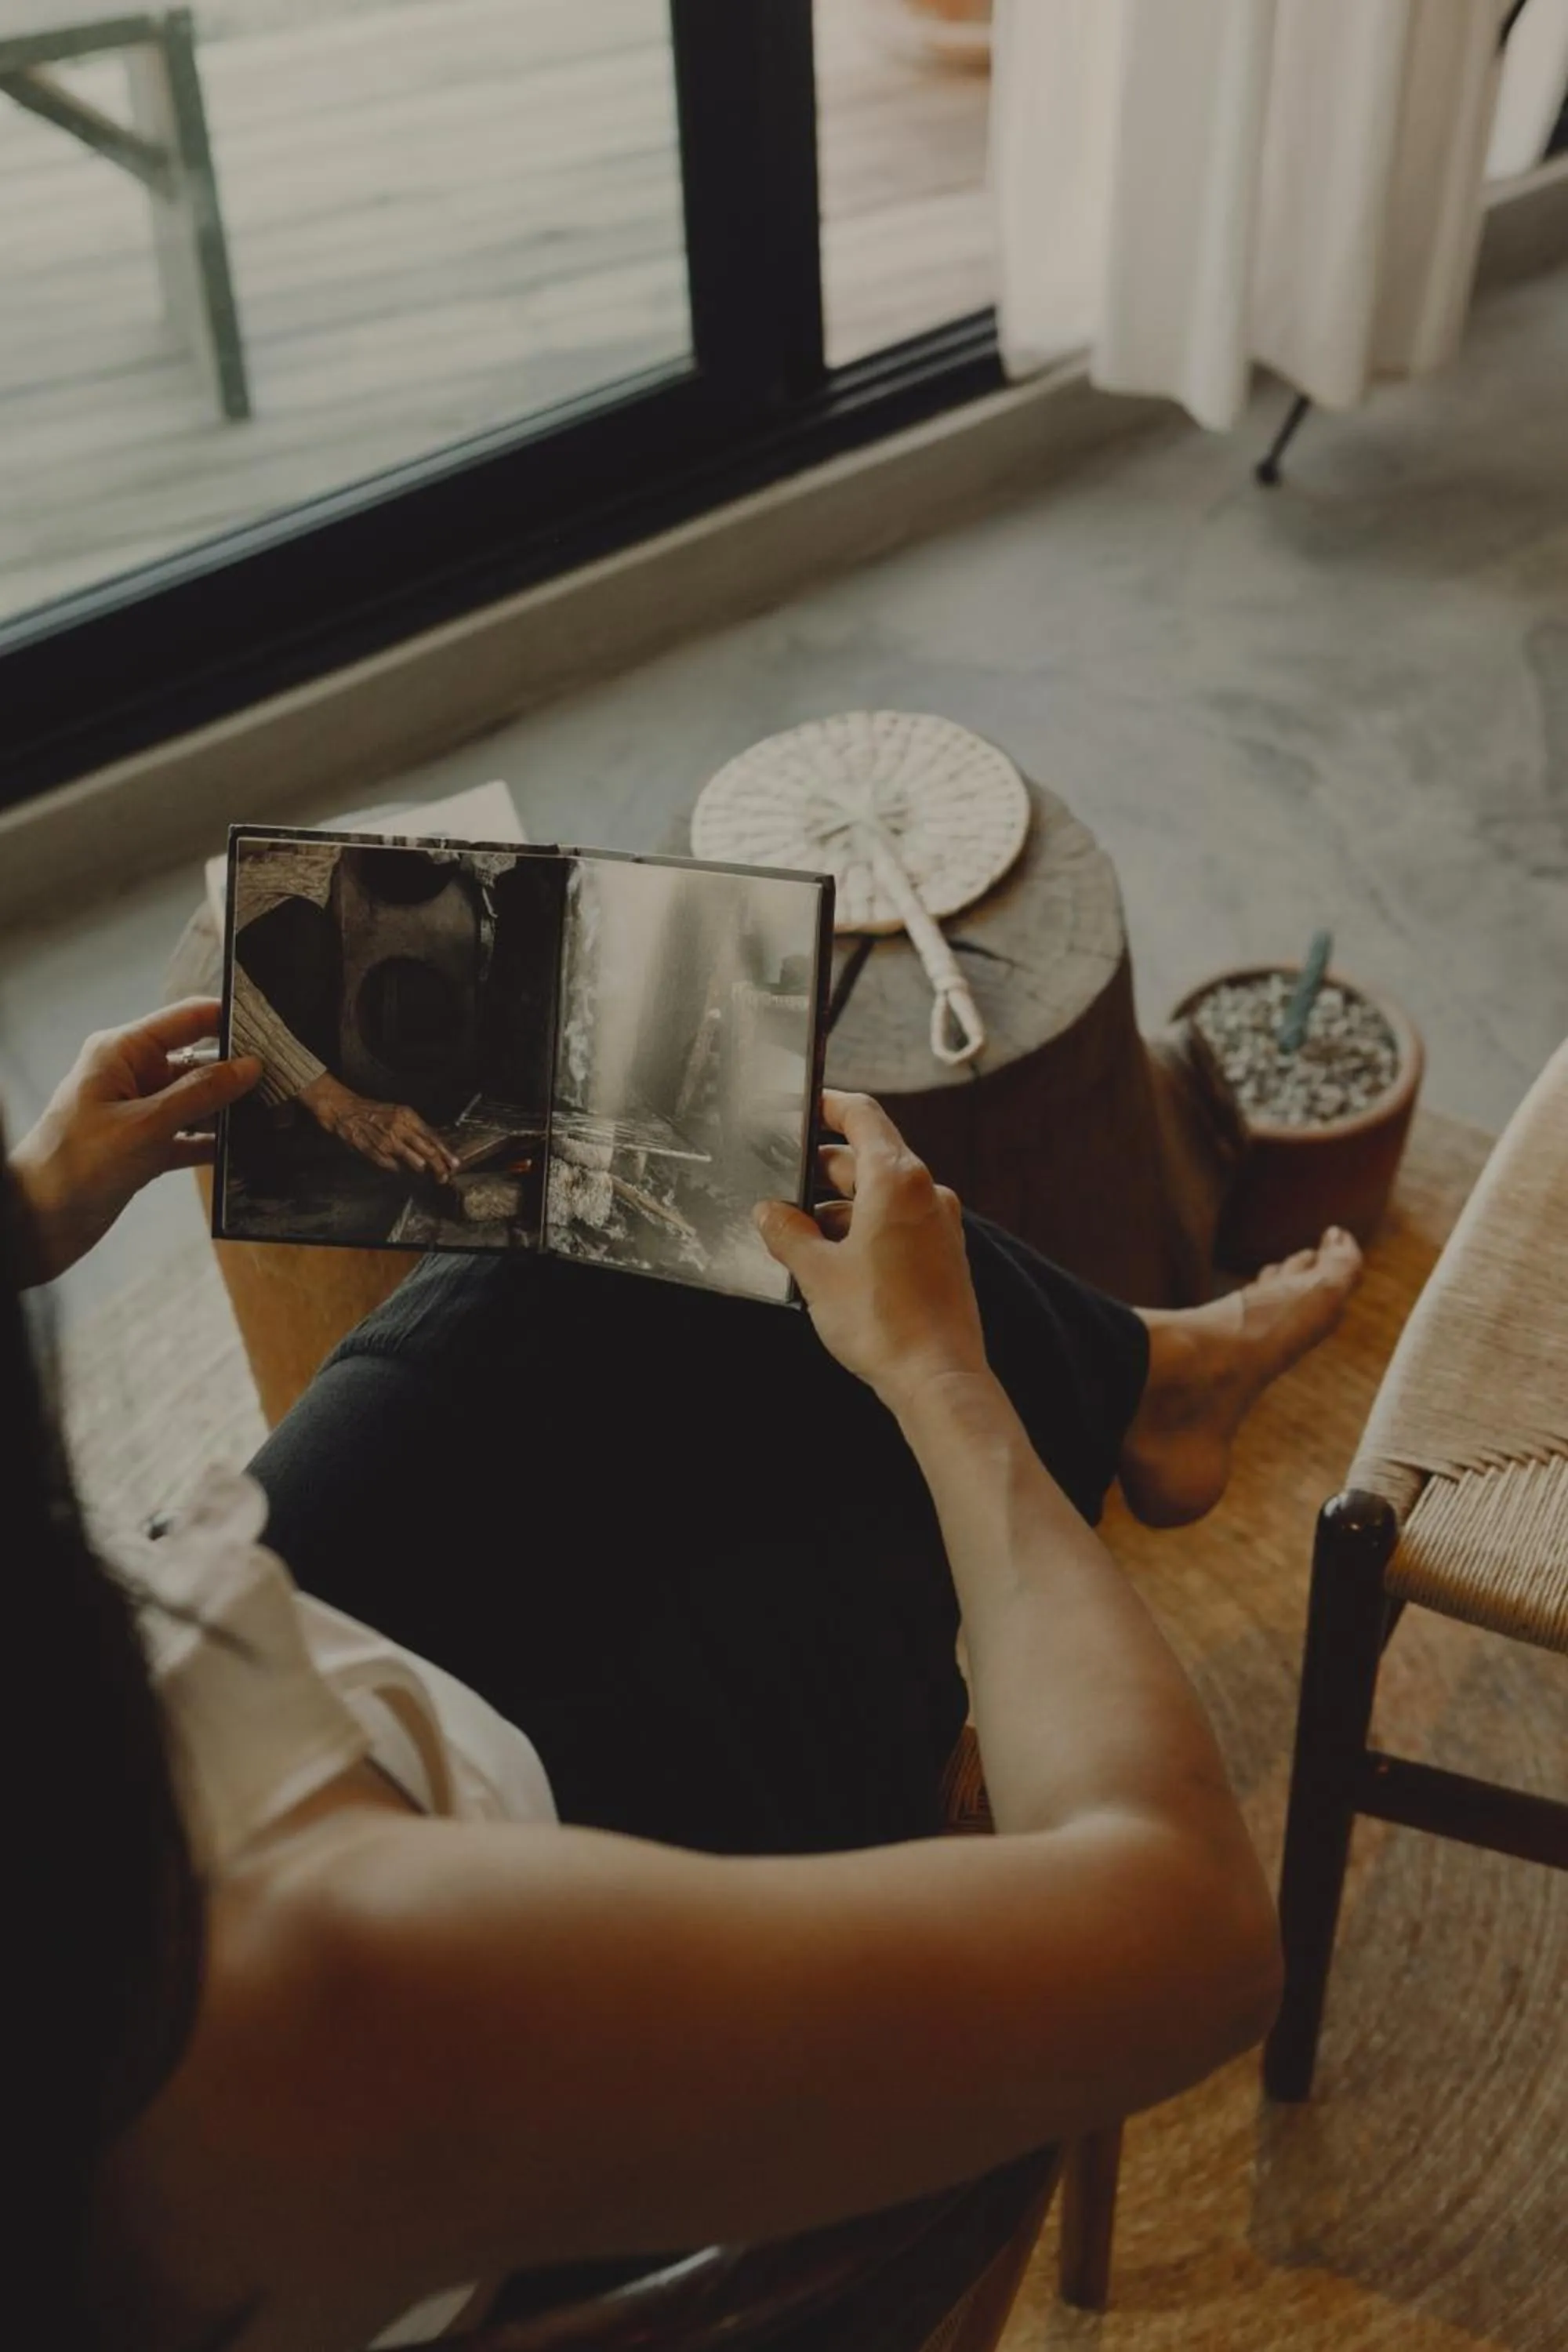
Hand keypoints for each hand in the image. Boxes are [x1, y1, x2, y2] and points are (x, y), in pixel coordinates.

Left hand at [8, 1000, 261, 1285]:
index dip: (228, 1020)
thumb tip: (248, 1067)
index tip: (273, 1030)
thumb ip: (199, 1094)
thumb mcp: (145, 1126)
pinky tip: (246, 1149)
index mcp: (121, 1052)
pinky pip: (190, 1135)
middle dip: (238, 1071)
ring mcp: (138, 1112)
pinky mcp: (144, 1146)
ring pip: (197, 1100)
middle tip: (286, 1082)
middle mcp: (131, 1075)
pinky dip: (214, 1141)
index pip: (185, 1019)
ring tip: (275, 1117)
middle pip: (197, 1060)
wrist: (37, 1224)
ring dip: (231, 1110)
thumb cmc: (74, 1166)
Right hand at [299, 1073, 456, 1178]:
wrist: (346, 1111)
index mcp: (407, 1116)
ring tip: (427, 1173)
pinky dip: (398, 1169)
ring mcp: (386, 1140)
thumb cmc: (375, 1113)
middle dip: (438, 1166)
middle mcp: (399, 1127)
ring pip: (412, 1159)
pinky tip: (401, 1170)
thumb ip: (415, 1129)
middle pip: (426, 1150)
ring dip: (421, 1167)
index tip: (454, 1164)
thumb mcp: (399, 1114)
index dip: (445, 1152)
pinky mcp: (374, 1151)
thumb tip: (434, 1146)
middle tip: (444, 1176)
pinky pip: (392, 1165)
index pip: (432, 1137)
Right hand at [754, 1090, 988, 1417]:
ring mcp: (939, 1224)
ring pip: (881, 1196)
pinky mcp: (943, 1255)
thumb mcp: (816, 1273)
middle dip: (823, 1170)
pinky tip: (835, 1261)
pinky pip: (898, 1224)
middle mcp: (926, 1193)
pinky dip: (865, 1230)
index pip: (862, 1116)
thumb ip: (787, 1234)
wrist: (937, 1378)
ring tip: (800, 1237)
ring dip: (841, 1208)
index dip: (830, 1105)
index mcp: (897, 1180)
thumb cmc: (883, 1323)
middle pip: (868, 1159)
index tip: (806, 1106)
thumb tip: (769, 1214)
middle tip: (783, 1187)